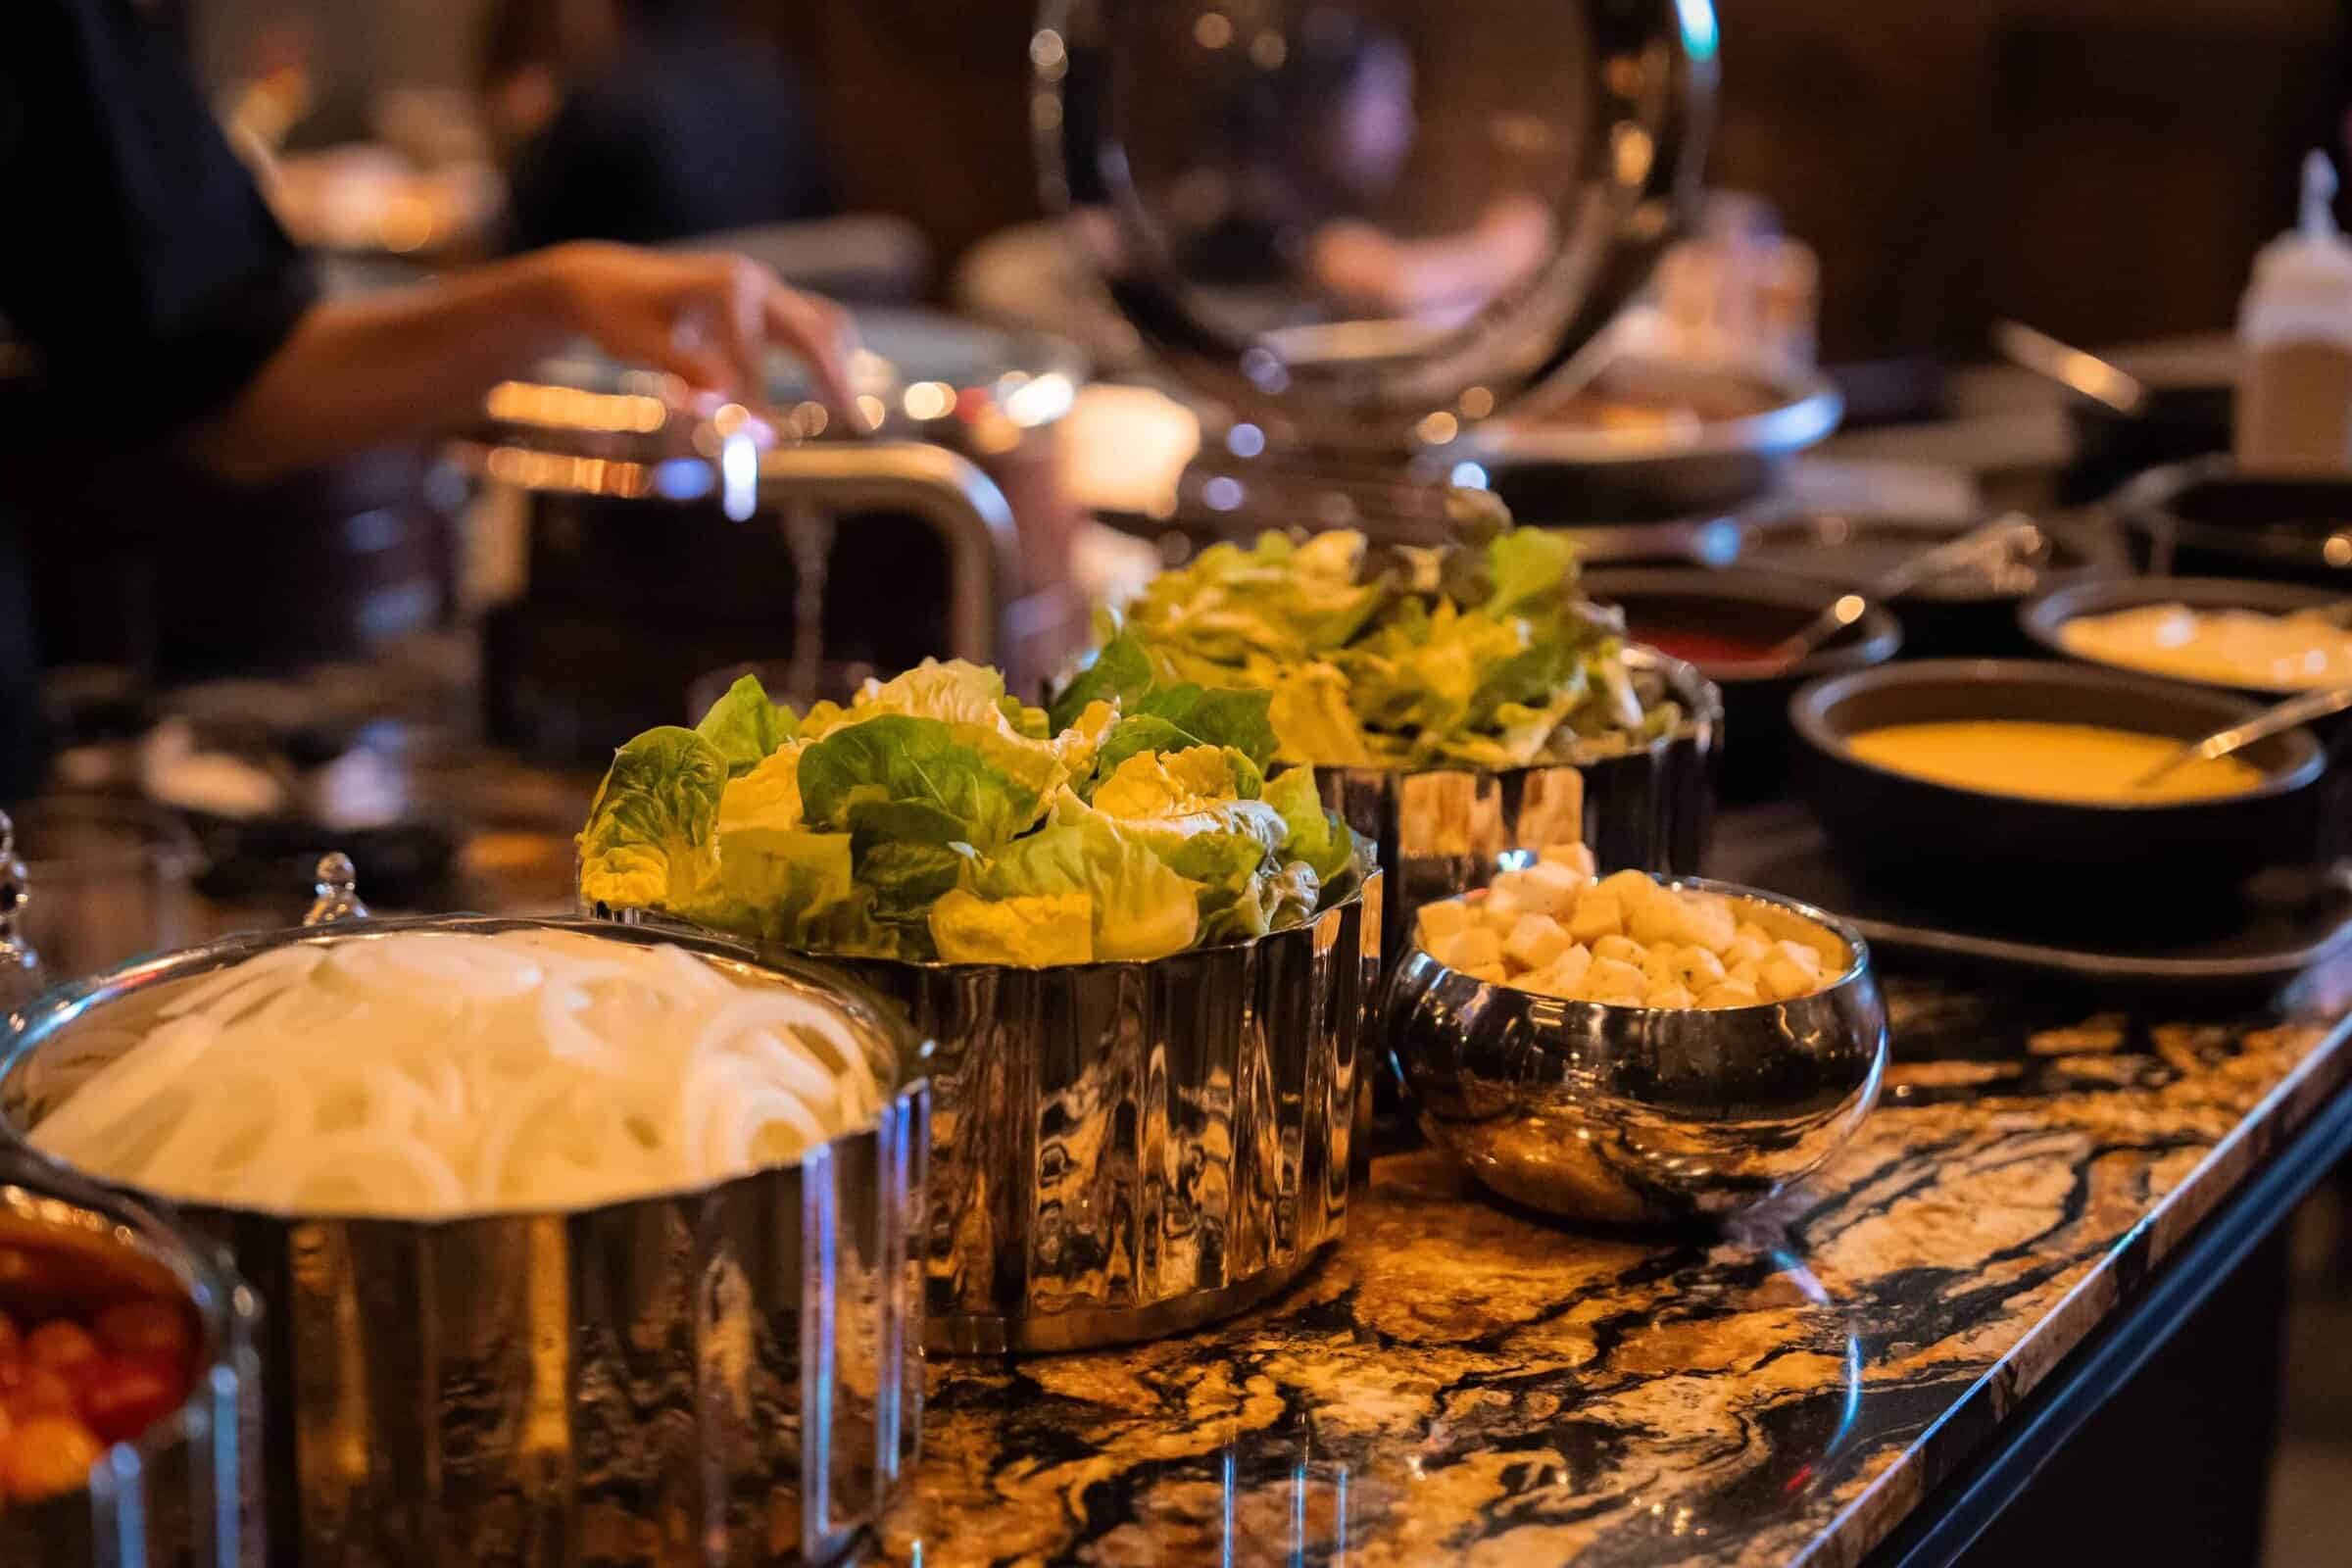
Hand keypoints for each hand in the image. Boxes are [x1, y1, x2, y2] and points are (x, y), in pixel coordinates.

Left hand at [540, 242, 856, 412]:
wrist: (601, 283)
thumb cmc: (615, 315)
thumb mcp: (639, 344)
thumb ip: (684, 369)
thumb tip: (723, 398)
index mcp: (727, 286)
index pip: (755, 354)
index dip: (758, 401)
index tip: (759, 440)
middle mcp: (753, 280)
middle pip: (813, 331)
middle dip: (835, 379)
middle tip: (858, 426)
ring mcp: (760, 289)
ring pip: (819, 323)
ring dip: (837, 367)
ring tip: (849, 413)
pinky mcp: (759, 303)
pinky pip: (806, 327)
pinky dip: (822, 358)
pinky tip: (828, 392)